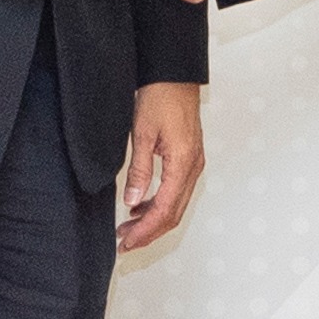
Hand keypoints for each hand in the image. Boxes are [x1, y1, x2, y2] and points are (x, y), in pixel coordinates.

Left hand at [118, 82, 205, 249]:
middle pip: (173, 213)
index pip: (165, 210)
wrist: (173, 75)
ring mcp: (194, 164)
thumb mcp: (142, 134)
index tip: (127, 242)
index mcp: (183, 164)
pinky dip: (158, 204)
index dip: (145, 231)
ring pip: (176, 205)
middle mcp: (193, 168)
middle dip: (149, 232)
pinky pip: (176, 191)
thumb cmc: (160, 97)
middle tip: (125, 243)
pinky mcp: (189, 159)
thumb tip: (132, 202)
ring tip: (128, 229)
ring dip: (153, 220)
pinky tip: (139, 207)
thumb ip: (139, 170)